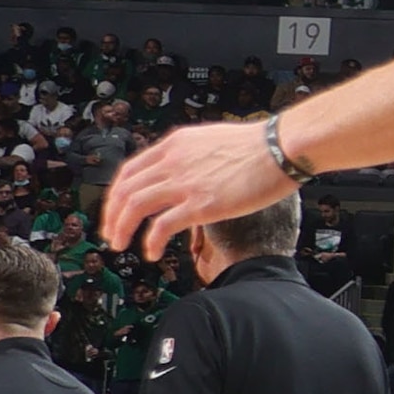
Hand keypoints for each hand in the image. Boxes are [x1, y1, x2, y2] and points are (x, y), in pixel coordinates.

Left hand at [99, 118, 295, 257]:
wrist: (282, 147)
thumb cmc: (261, 145)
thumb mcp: (212, 141)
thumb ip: (192, 156)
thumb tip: (186, 174)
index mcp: (174, 145)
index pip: (129, 170)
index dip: (116, 194)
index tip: (116, 210)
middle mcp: (173, 162)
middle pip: (125, 190)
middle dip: (112, 216)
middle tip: (111, 234)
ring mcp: (185, 183)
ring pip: (135, 207)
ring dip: (122, 229)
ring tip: (120, 246)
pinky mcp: (201, 204)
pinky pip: (161, 226)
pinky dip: (150, 241)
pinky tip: (150, 252)